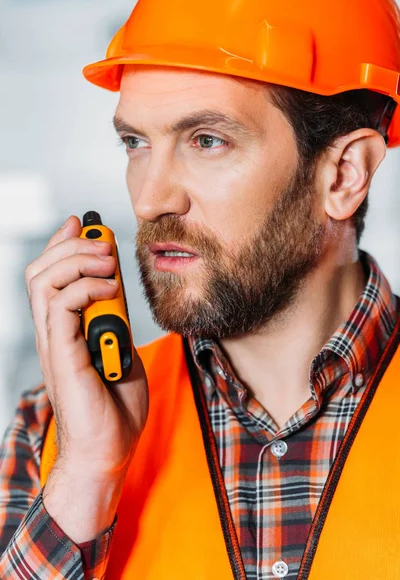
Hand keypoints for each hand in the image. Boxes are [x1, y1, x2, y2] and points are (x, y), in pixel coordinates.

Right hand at [25, 215, 148, 539]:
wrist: (108, 450)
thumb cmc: (114, 407)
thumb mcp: (121, 352)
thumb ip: (114, 323)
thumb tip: (116, 293)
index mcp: (63, 331)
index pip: (49, 278)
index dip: (62, 246)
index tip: (83, 226)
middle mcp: (52, 333)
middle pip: (40, 272)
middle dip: (70, 246)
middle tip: (102, 242)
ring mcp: (54, 343)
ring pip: (44, 282)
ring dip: (78, 261)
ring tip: (108, 261)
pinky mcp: (63, 355)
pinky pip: (62, 306)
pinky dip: (86, 287)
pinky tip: (109, 289)